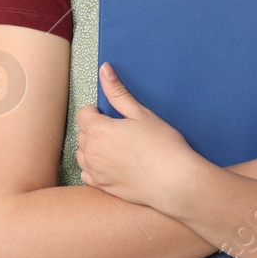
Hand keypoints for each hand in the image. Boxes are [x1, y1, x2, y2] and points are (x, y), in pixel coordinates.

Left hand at [75, 62, 203, 210]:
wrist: (174, 181)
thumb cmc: (162, 145)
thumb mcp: (140, 113)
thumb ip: (118, 92)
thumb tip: (104, 70)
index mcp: (98, 130)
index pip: (83, 114)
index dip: (96, 111)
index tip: (111, 115)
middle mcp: (92, 152)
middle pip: (81, 134)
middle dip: (94, 128)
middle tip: (117, 129)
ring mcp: (96, 172)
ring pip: (82, 154)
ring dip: (91, 147)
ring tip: (114, 146)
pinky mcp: (103, 187)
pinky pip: (86, 174)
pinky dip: (93, 167)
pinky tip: (110, 164)